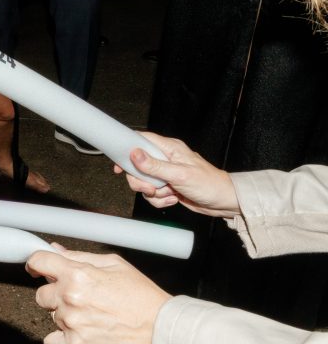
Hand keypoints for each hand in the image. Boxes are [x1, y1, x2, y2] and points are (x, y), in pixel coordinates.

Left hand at [26, 248, 170, 343]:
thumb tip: (56, 250)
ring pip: (51, 315)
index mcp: (77, 274)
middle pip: (41, 294)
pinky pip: (51, 341)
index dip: (35, 263)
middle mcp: (69, 297)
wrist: (159, 326)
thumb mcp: (113, 264)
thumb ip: (79, 257)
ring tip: (90, 314)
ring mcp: (71, 322)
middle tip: (78, 296)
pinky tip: (77, 332)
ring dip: (64, 314)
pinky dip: (60, 339)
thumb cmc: (140, 294)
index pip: (39, 262)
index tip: (37, 268)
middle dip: (55, 293)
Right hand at [114, 132, 238, 217]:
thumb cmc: (209, 184)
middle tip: (152, 187)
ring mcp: (165, 173)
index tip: (120, 163)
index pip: (142, 140)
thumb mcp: (180, 174)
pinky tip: (173, 198)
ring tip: (169, 193)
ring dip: (152, 192)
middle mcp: (166, 159)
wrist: (223, 202)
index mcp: (170, 149)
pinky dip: (159, 199)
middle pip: (138, 166)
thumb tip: (135, 154)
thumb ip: (155, 165)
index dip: (128, 149)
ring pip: (143, 182)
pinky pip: (152, 194)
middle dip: (141, 181)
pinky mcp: (167, 186)